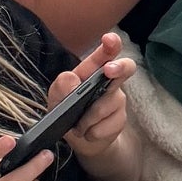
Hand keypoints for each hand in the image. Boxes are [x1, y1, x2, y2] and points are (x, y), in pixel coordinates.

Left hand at [50, 33, 137, 160]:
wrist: (79, 141)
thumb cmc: (67, 112)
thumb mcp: (56, 98)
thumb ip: (62, 87)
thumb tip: (73, 81)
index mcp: (92, 71)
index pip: (105, 53)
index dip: (110, 44)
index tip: (109, 40)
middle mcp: (109, 81)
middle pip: (126, 68)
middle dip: (119, 67)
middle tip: (108, 71)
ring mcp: (117, 100)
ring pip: (106, 105)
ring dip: (87, 119)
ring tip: (78, 126)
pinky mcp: (120, 119)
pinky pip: (105, 126)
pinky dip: (91, 132)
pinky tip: (88, 133)